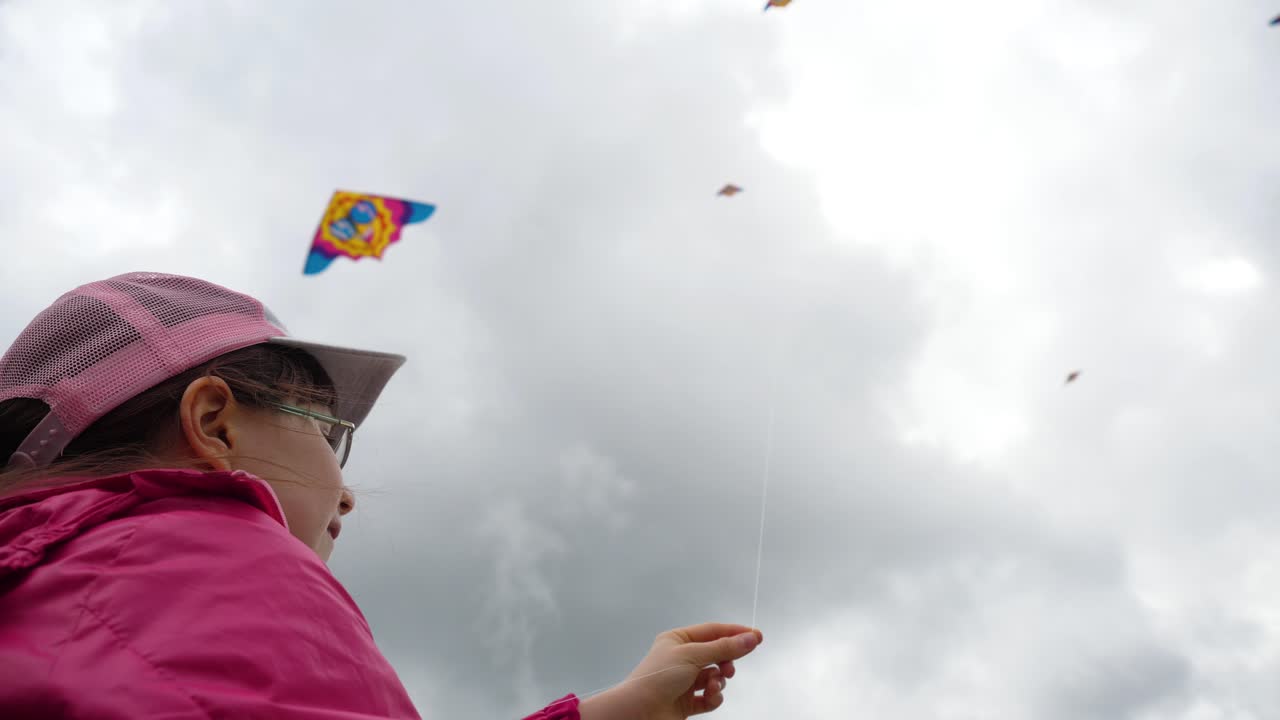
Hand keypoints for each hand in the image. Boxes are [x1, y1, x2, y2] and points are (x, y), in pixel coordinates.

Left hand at [579, 623, 762, 719]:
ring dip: (719, 681)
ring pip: (715, 677)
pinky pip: (710, 697)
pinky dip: (714, 697)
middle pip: (716, 655)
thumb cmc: (659, 677)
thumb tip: (751, 638)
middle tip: (730, 669)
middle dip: (726, 661)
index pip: (713, 631)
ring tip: (714, 685)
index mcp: (678, 640)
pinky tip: (710, 697)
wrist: (639, 711)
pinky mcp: (687, 702)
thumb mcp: (693, 656)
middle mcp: (681, 658)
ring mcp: (685, 681)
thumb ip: (724, 648)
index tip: (757, 637)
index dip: (735, 633)